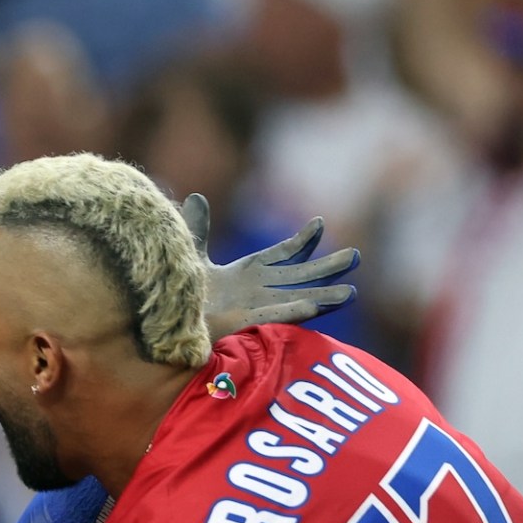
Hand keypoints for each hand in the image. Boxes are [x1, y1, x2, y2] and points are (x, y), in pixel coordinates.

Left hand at [187, 195, 359, 336]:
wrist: (167, 324)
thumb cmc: (178, 295)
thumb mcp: (189, 254)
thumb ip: (197, 228)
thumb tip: (196, 197)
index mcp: (247, 273)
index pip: (281, 254)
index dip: (302, 241)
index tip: (320, 223)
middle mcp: (258, 291)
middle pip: (300, 277)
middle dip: (327, 268)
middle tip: (356, 256)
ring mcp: (255, 309)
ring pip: (298, 299)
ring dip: (324, 294)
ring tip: (351, 293)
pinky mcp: (247, 325)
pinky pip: (277, 317)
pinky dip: (297, 311)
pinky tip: (318, 306)